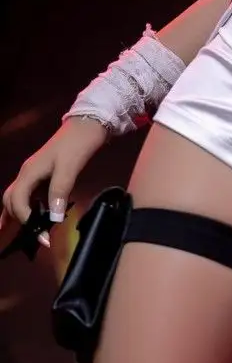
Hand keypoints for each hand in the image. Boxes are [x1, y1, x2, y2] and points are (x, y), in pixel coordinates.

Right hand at [1, 117, 108, 245]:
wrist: (89, 122)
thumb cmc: (78, 144)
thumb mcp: (69, 167)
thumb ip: (59, 191)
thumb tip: (52, 219)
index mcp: (29, 172)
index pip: (17, 201)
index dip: (25, 220)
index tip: (41, 236)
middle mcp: (27, 173)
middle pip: (11, 200)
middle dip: (15, 220)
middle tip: (25, 240)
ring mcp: (34, 172)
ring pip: (17, 197)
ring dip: (18, 214)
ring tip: (22, 234)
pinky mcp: (44, 172)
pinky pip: (29, 193)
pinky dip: (28, 207)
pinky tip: (34, 217)